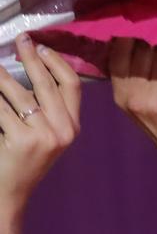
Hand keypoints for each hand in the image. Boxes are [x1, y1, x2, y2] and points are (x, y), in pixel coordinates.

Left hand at [0, 38, 83, 212]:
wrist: (10, 194)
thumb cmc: (23, 162)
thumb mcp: (45, 136)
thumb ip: (44, 109)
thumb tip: (30, 72)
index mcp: (72, 127)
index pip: (71, 87)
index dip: (57, 63)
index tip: (42, 48)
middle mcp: (64, 130)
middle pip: (47, 85)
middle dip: (31, 58)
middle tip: (20, 40)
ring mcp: (45, 136)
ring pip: (20, 94)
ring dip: (3, 75)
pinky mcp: (23, 140)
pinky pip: (2, 109)